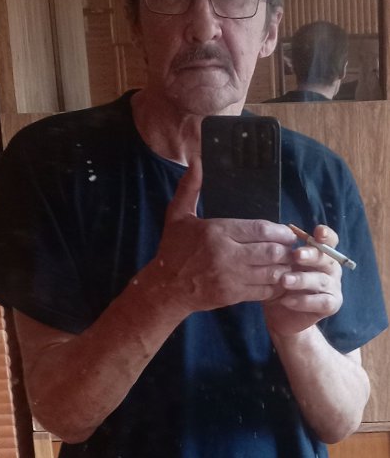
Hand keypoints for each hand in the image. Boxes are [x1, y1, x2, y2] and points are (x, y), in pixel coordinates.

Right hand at [143, 158, 295, 314]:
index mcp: (216, 231)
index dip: (279, 231)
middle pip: (270, 251)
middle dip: (286, 249)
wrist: (165, 287)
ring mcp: (231, 277)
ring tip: (288, 261)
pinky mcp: (233, 296)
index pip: (259, 229)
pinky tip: (279, 279)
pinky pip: (264, 291)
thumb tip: (197, 162)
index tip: (286, 231)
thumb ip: (190, 188)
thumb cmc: (173, 249)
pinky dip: (276, 285)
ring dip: (284, 267)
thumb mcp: (177, 215)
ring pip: (271, 272)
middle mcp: (226, 254)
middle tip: (291, 246)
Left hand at [263, 225, 342, 335]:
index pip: (330, 240)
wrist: (281, 314)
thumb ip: (282, 251)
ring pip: (321, 280)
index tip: (318, 231)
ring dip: (302, 279)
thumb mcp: (278, 265)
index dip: (327, 235)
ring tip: (283, 281)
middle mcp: (331, 268)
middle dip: (311, 255)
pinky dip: (303, 301)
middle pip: (326, 258)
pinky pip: (321, 302)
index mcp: (320, 253)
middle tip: (296, 255)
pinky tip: (287, 301)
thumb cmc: (280, 282)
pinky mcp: (332, 305)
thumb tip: (277, 236)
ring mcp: (333, 287)